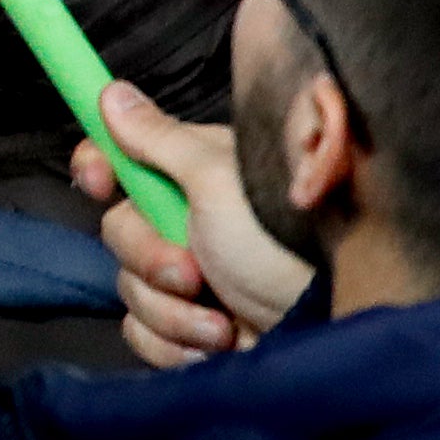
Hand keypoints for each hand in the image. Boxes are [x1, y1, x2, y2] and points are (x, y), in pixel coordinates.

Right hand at [82, 81, 306, 366]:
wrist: (339, 331)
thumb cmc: (289, 247)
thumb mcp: (219, 182)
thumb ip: (157, 139)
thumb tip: (112, 93)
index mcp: (196, 175)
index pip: (123, 156)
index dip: (100, 165)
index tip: (100, 182)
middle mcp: (191, 222)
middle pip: (119, 230)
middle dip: (151, 260)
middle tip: (194, 272)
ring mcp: (196, 279)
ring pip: (132, 288)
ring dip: (172, 312)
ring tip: (222, 323)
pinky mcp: (196, 330)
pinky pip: (145, 334)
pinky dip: (175, 345)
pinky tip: (217, 346)